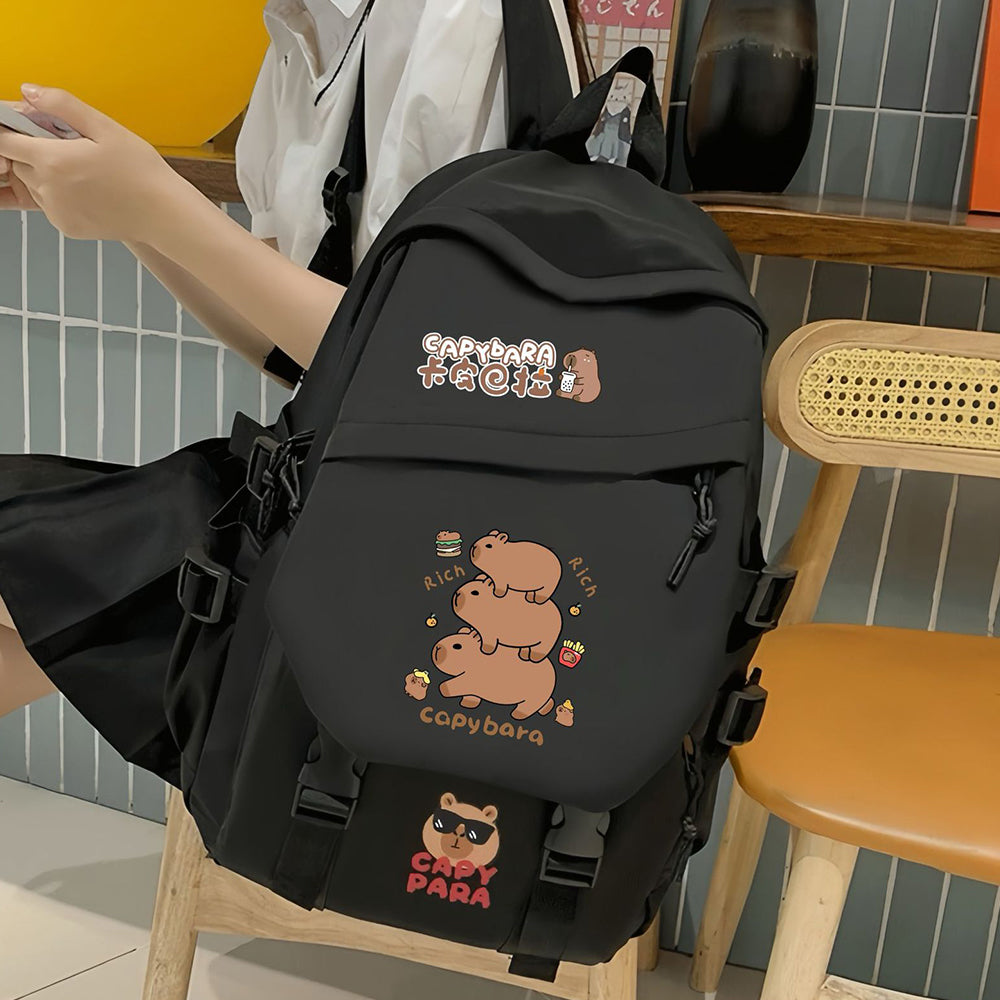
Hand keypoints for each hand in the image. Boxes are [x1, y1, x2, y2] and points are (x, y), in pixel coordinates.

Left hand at [0, 85, 180, 242]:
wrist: (164, 213)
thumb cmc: (141, 172)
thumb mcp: (105, 127)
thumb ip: (62, 104)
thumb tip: (29, 92)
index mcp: (54, 161)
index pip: (5, 141)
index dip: (12, 131)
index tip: (26, 128)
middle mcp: (50, 189)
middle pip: (18, 163)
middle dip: (34, 152)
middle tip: (69, 149)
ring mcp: (57, 211)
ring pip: (33, 185)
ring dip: (47, 174)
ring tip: (82, 172)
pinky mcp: (67, 227)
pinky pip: (50, 206)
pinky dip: (60, 196)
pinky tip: (87, 191)